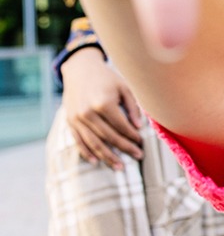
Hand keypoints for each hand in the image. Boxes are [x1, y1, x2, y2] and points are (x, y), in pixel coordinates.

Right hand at [60, 47, 143, 169]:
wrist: (80, 70)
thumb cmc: (107, 78)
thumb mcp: (124, 88)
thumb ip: (133, 107)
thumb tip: (139, 127)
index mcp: (103, 103)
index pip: (122, 126)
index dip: (133, 136)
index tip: (142, 142)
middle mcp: (88, 113)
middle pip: (109, 137)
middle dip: (125, 148)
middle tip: (138, 156)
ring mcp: (77, 119)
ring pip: (94, 143)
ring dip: (107, 157)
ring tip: (120, 166)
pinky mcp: (69, 121)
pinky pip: (78, 141)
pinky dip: (87, 152)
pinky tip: (96, 161)